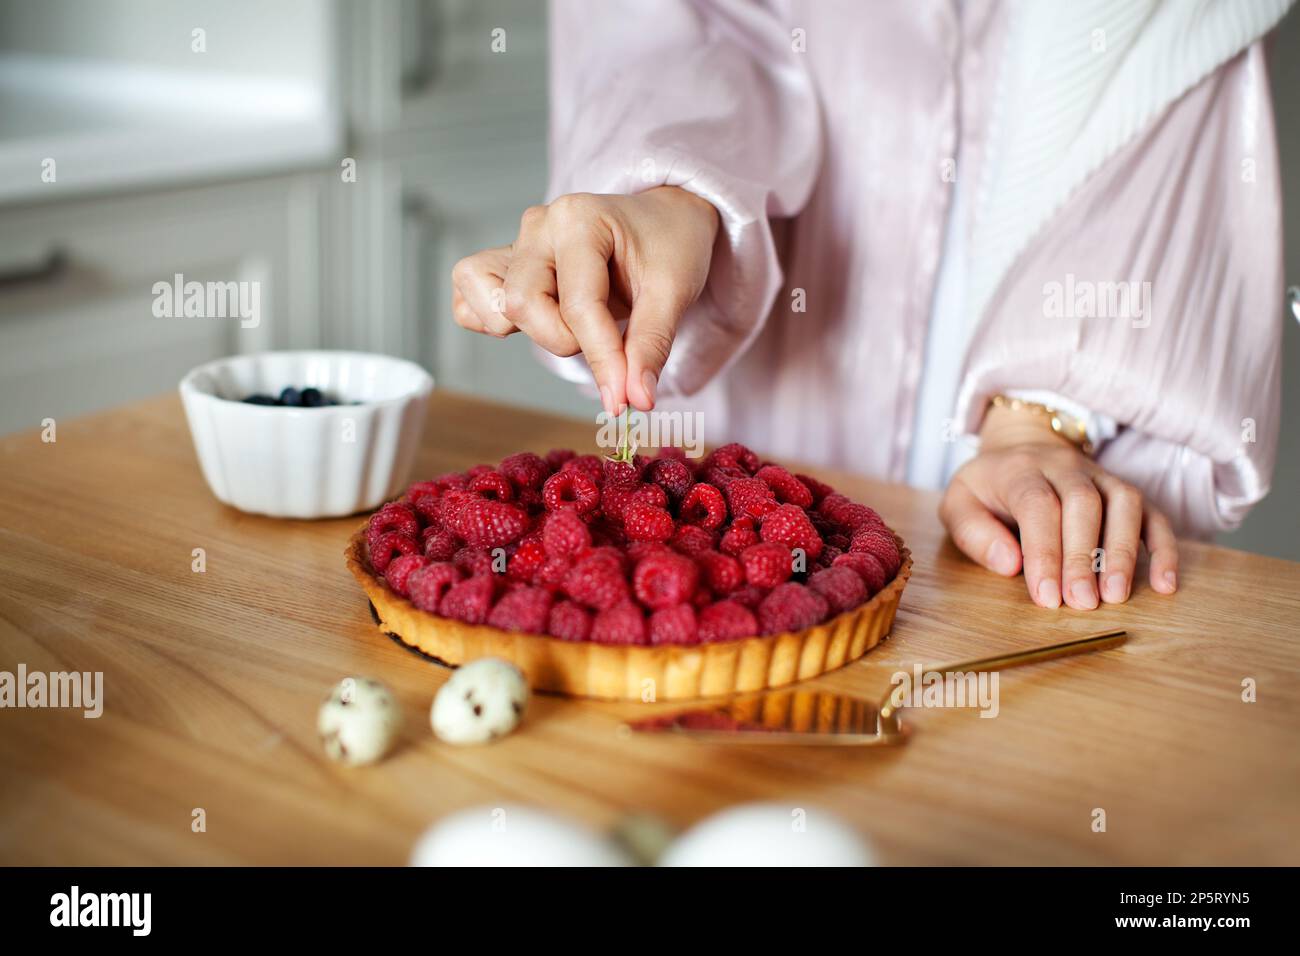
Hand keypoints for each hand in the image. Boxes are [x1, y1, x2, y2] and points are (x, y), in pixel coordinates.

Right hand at [450, 187, 719, 414]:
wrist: (664, 220)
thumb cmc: (670, 247)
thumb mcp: (673, 293)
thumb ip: (650, 346)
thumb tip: (635, 401)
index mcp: (579, 219)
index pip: (578, 305)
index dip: (602, 358)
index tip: (622, 400)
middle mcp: (539, 227)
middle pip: (522, 304)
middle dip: (564, 341)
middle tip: (605, 341)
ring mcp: (516, 245)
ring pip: (492, 305)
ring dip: (530, 331)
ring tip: (572, 324)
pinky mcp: (504, 266)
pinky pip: (470, 300)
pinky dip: (492, 322)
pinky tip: (538, 322)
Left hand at [939, 403, 1178, 608]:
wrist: (1020, 446)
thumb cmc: (987, 488)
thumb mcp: (958, 503)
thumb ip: (973, 533)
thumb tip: (1009, 564)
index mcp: (1019, 469)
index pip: (1037, 505)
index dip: (1044, 551)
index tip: (1046, 596)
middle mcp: (1064, 466)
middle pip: (1083, 503)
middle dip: (1083, 557)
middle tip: (1081, 603)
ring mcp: (1100, 475)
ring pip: (1124, 503)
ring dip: (1124, 552)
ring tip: (1116, 596)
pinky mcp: (1125, 490)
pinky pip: (1153, 513)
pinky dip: (1163, 548)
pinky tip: (1164, 584)